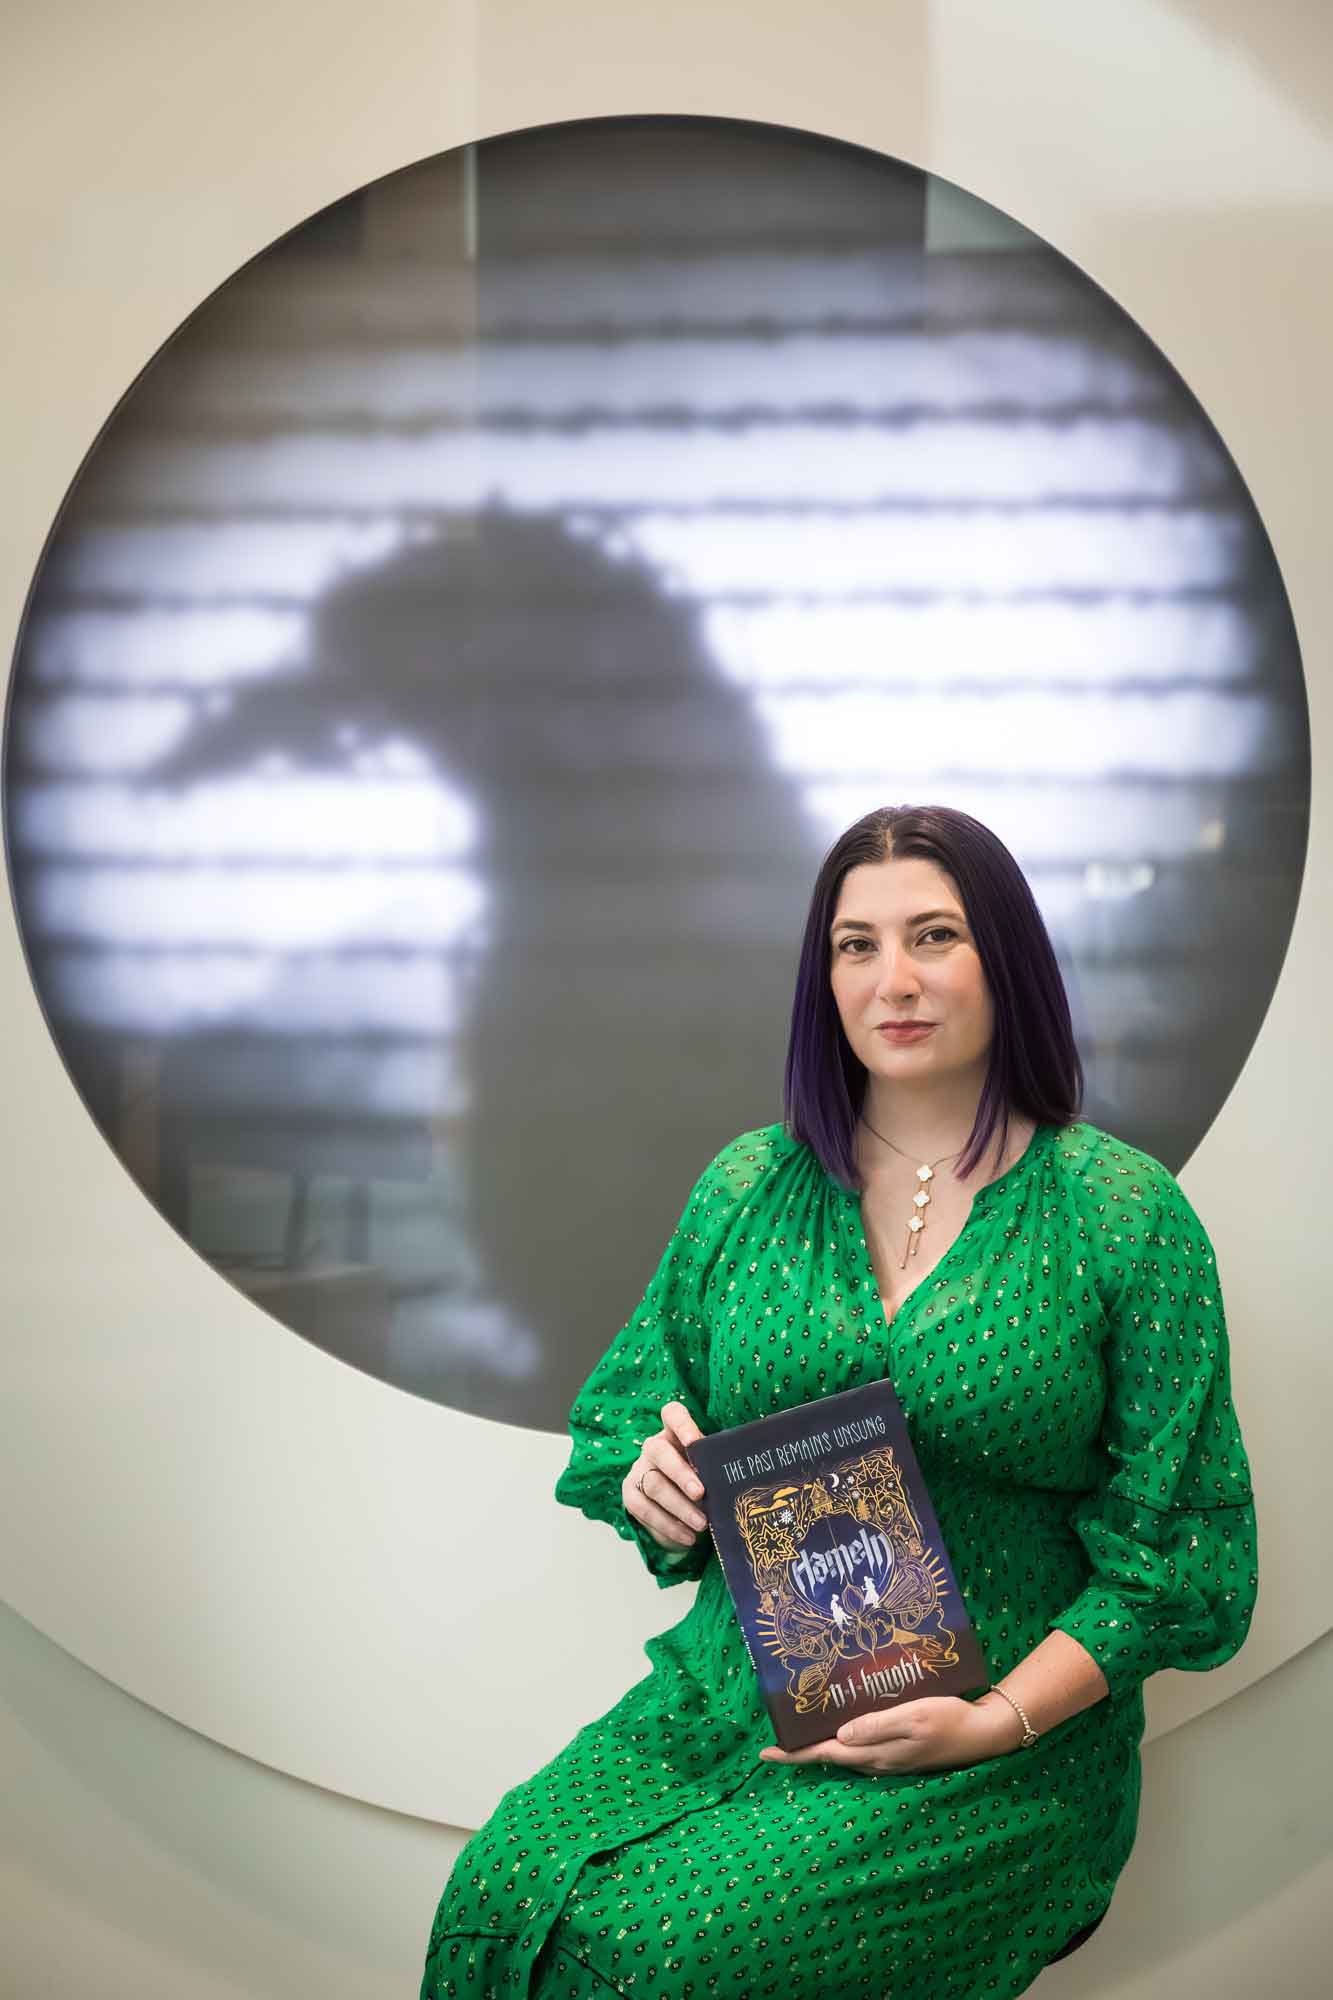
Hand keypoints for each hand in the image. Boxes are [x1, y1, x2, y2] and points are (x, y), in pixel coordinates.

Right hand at [622, 1400, 708, 1551]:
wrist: (681, 1513)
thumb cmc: (703, 1483)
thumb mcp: (711, 1471)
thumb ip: (717, 1467)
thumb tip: (741, 1473)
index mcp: (674, 1433)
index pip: (672, 1415)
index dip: (681, 1424)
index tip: (695, 1442)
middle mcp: (654, 1447)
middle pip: (659, 1451)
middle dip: (680, 1473)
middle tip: (701, 1493)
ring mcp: (639, 1470)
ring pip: (654, 1484)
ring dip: (679, 1507)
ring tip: (701, 1524)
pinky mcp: (631, 1495)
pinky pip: (644, 1509)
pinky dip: (667, 1525)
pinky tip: (687, 1536)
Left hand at [757, 1693, 1021, 1773]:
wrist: (983, 1734)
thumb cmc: (948, 1719)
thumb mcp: (912, 1717)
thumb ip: (876, 1726)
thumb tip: (839, 1736)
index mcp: (875, 1753)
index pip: (825, 1754)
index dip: (794, 1754)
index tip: (765, 1754)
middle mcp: (877, 1761)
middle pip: (831, 1755)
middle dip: (804, 1747)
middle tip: (778, 1735)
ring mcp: (889, 1759)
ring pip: (846, 1752)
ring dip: (823, 1742)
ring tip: (803, 1728)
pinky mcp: (900, 1753)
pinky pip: (864, 1747)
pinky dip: (846, 1738)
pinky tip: (844, 1724)